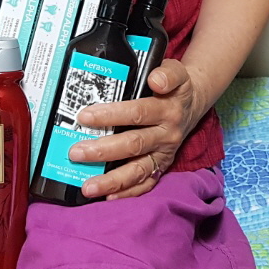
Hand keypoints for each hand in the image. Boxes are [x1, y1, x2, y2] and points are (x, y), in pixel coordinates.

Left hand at [65, 59, 204, 200]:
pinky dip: (128, 192)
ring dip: (112, 180)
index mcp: (167, 108)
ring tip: (87, 186)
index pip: (137, 112)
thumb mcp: (176, 71)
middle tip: (75, 152)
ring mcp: (164, 153)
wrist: (192, 103)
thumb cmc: (174, 86)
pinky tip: (107, 197)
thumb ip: (167, 73)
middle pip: (133, 144)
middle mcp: (167, 133)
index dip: (112, 114)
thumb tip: (155, 80)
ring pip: (138, 169)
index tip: (85, 115)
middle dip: (102, 150)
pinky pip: (146, 183)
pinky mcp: (163, 166)